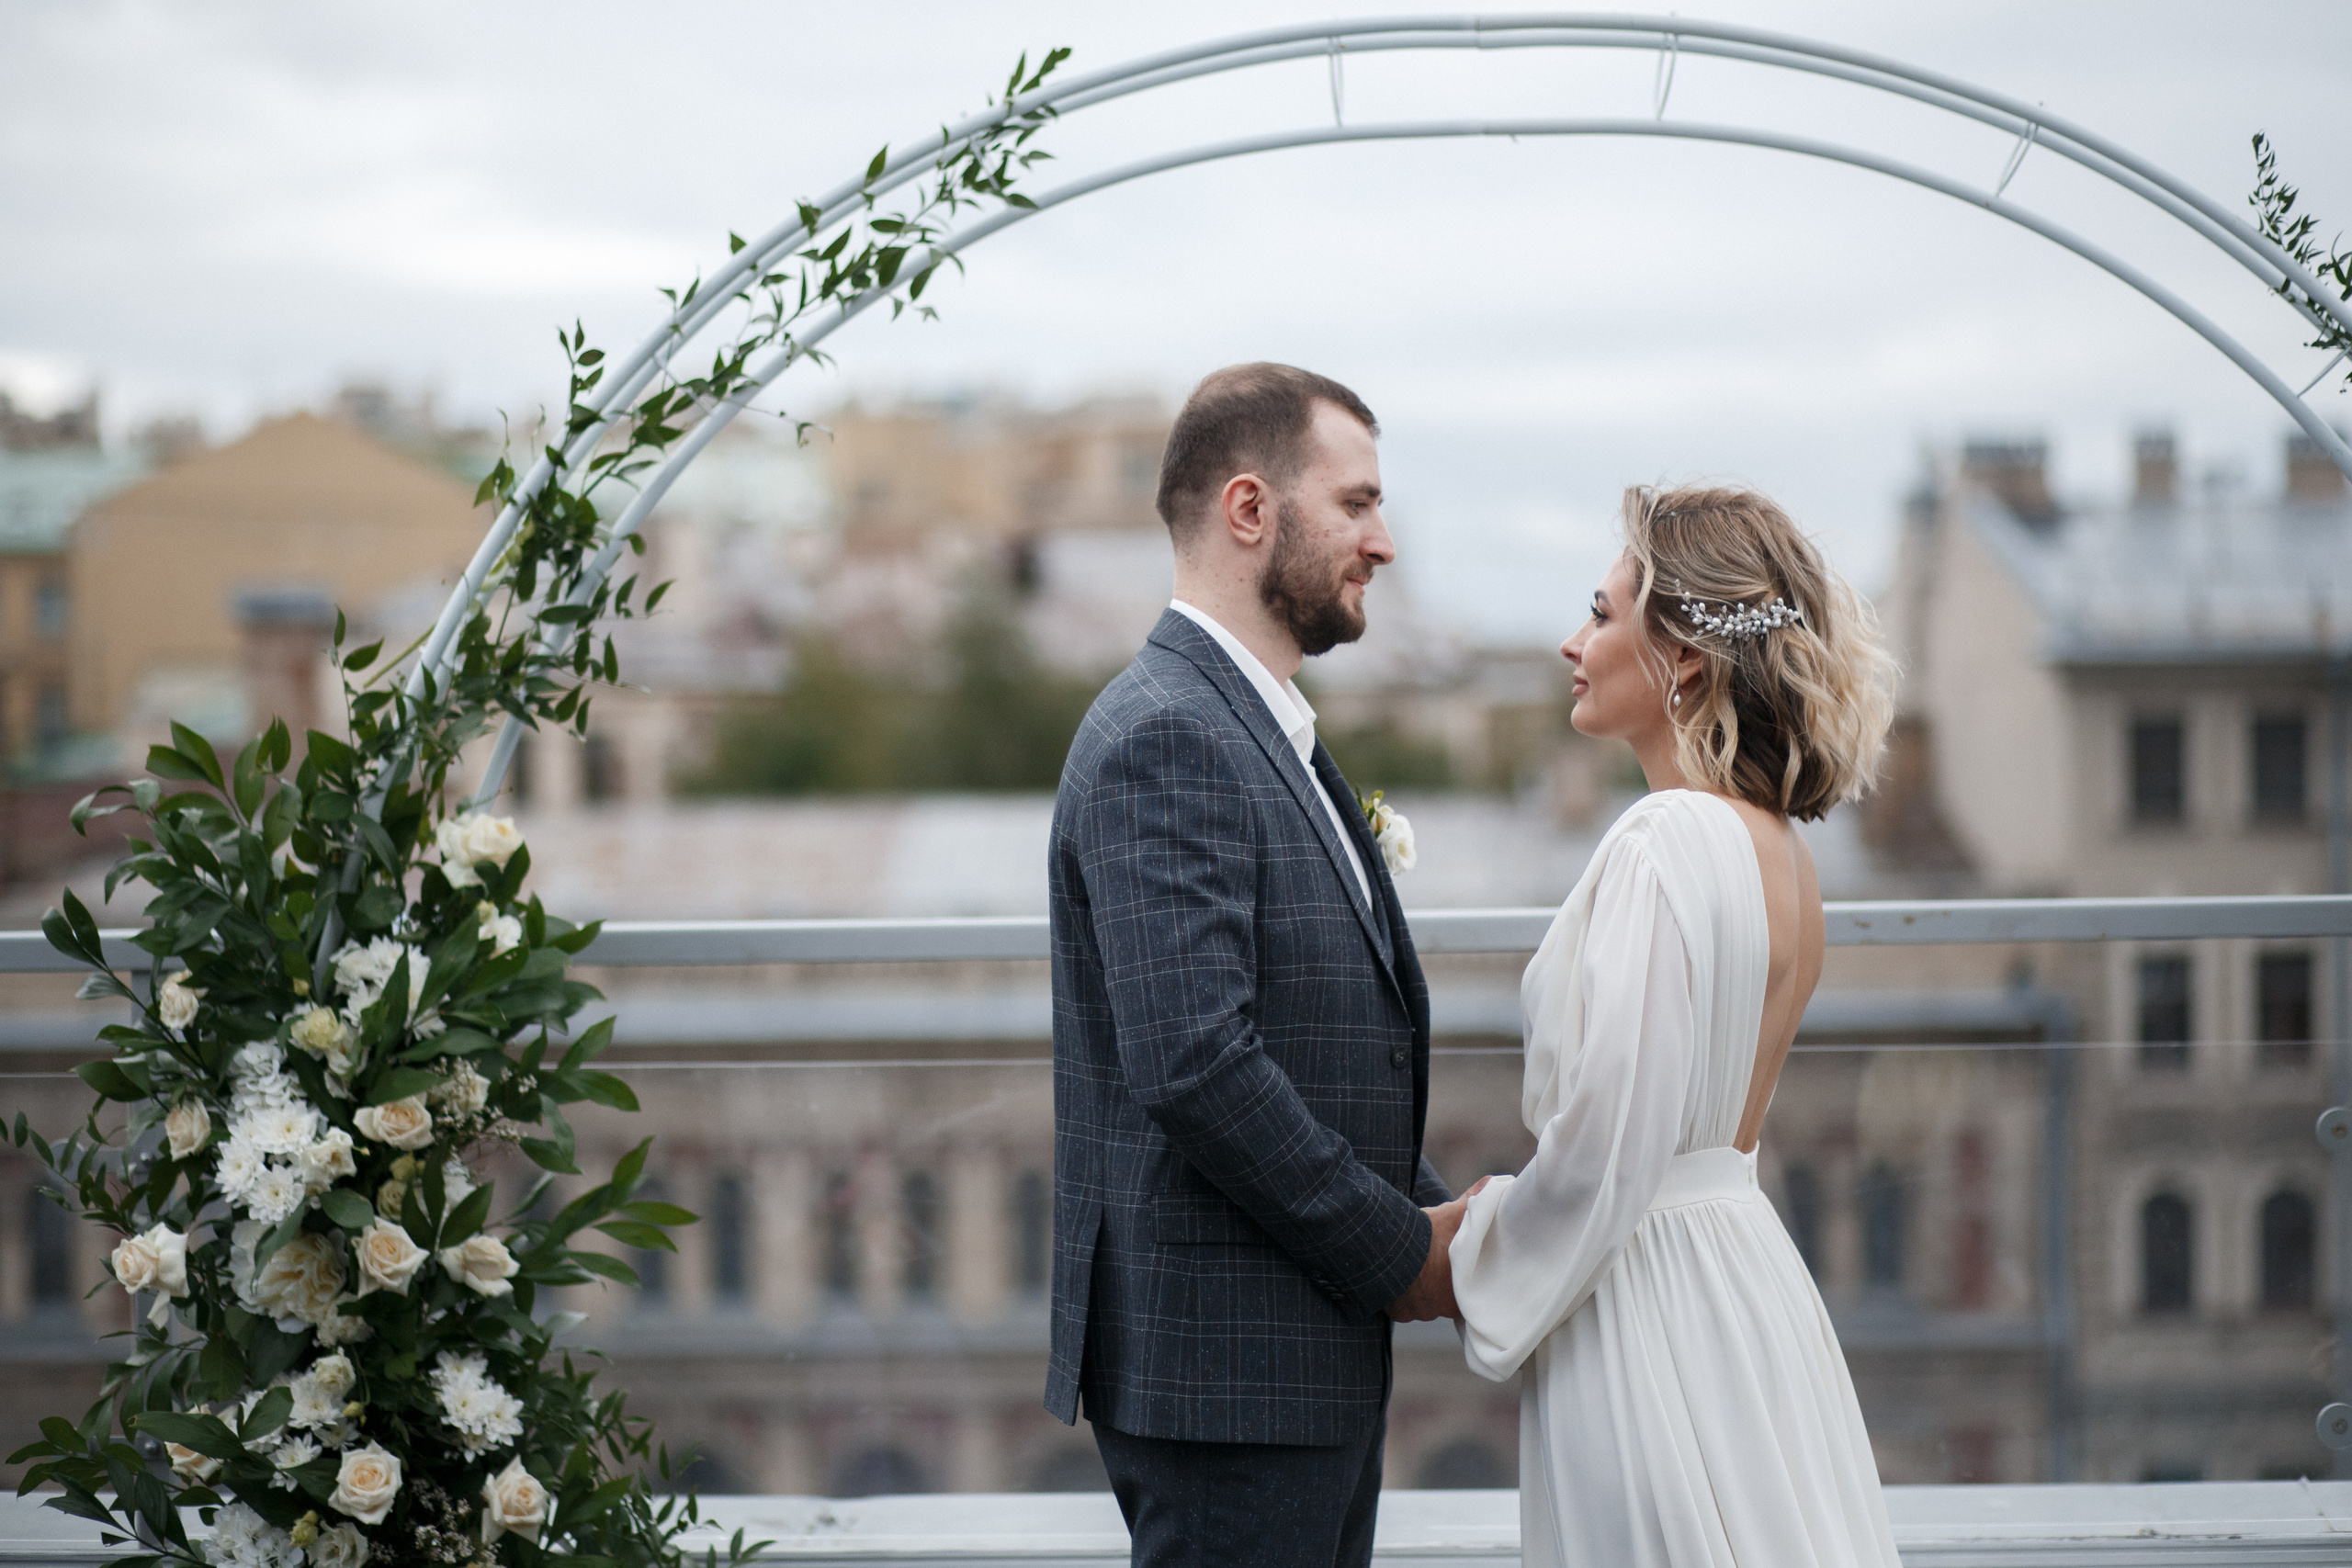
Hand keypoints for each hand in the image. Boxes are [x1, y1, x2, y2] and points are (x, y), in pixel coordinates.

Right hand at [1385, 1176, 1492, 1322]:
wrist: (1388, 1249)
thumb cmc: (1427, 1236)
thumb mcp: (1454, 1213)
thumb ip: (1476, 1200)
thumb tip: (1495, 1182)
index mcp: (1465, 1288)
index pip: (1473, 1290)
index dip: (1468, 1278)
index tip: (1461, 1266)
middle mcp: (1446, 1308)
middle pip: (1449, 1299)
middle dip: (1445, 1286)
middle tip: (1438, 1266)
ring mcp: (1422, 1312)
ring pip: (1426, 1305)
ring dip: (1423, 1292)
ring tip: (1418, 1270)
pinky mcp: (1400, 1313)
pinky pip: (1404, 1308)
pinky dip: (1402, 1298)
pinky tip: (1401, 1280)